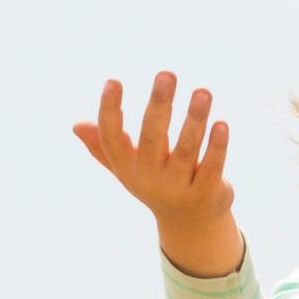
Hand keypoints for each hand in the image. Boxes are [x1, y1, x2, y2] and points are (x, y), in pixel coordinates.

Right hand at [73, 73, 241, 278]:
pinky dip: (216, 147)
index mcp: (128, 166)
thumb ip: (105, 147)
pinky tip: (221, 124)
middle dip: (159, 106)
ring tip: (203, 92)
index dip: (110, 112)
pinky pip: (211, 168)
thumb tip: (77, 125)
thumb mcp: (128, 168)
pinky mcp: (205, 193)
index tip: (112, 81)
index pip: (112, 140)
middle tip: (166, 74)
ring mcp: (178, 188)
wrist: (190, 224)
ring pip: (186, 150)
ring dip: (194, 120)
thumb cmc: (156, 182)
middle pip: (152, 139)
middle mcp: (150, 178)